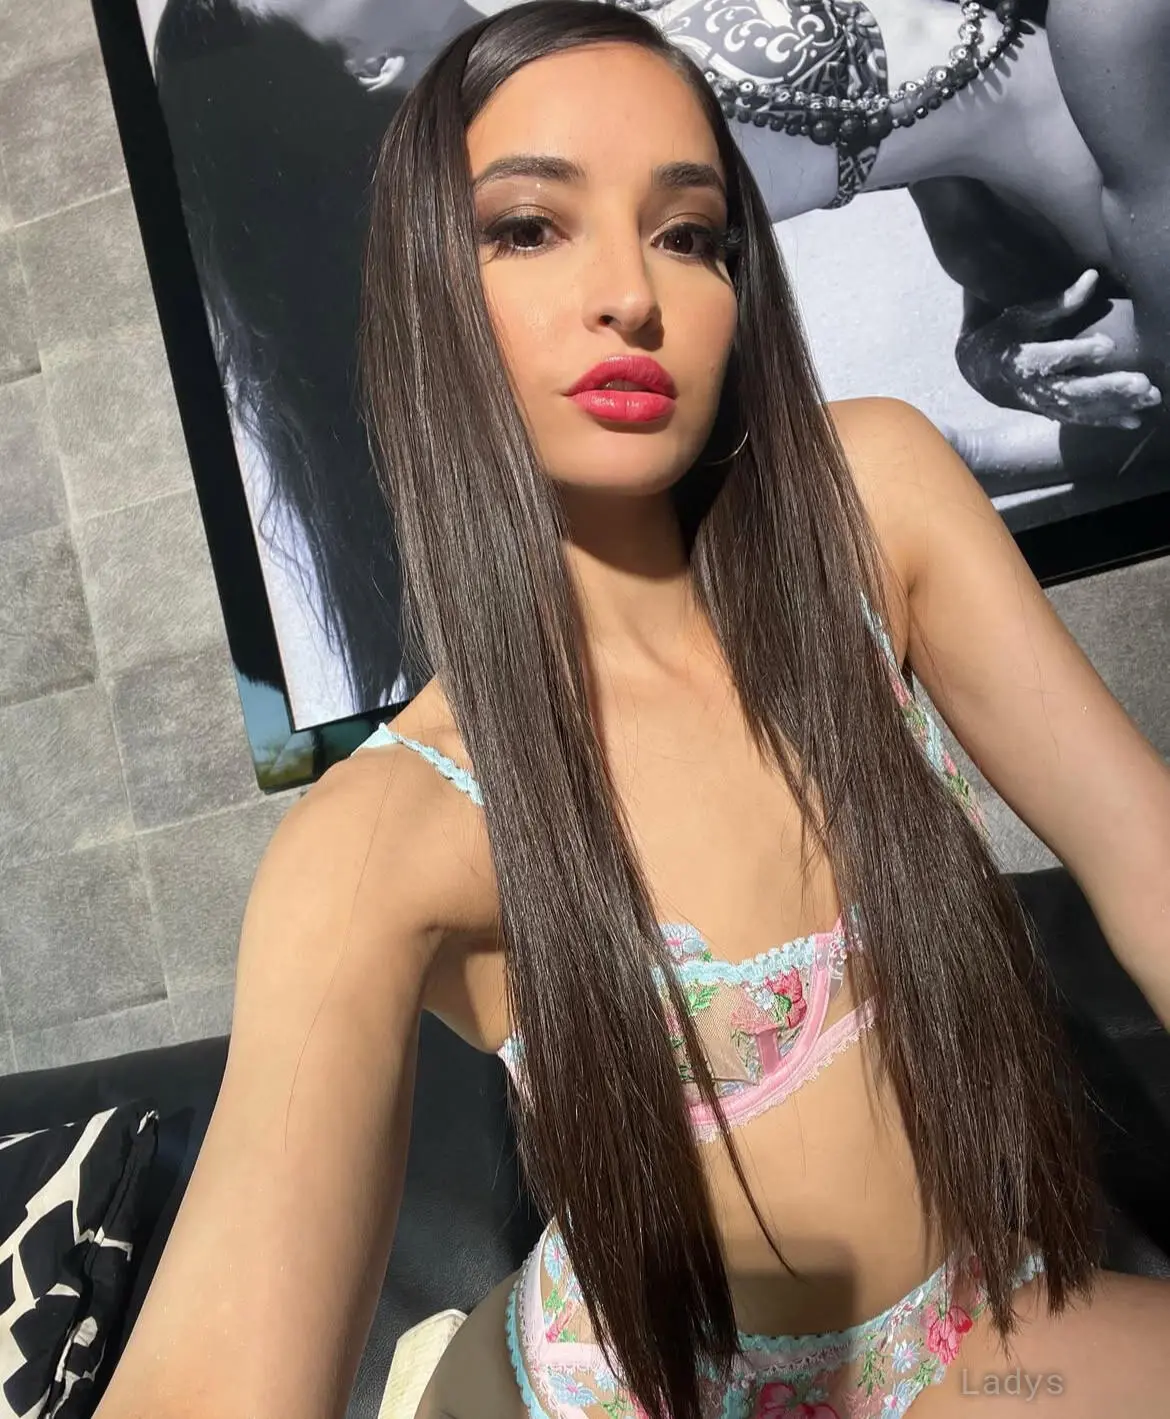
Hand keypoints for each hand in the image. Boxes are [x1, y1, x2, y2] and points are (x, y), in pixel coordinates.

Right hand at [956, 270, 1162, 428]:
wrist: (980, 372)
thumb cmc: (1005, 336)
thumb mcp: (1023, 316)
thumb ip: (1059, 302)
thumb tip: (1092, 276)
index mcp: (1023, 360)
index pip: (1052, 358)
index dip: (1079, 353)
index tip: (1109, 345)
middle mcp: (1033, 388)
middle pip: (1073, 392)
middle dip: (1108, 388)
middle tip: (1140, 382)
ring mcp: (1044, 405)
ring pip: (1082, 410)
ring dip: (1117, 405)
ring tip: (1150, 396)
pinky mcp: (1052, 413)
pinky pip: (1082, 421)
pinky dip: (1108, 421)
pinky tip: (1135, 420)